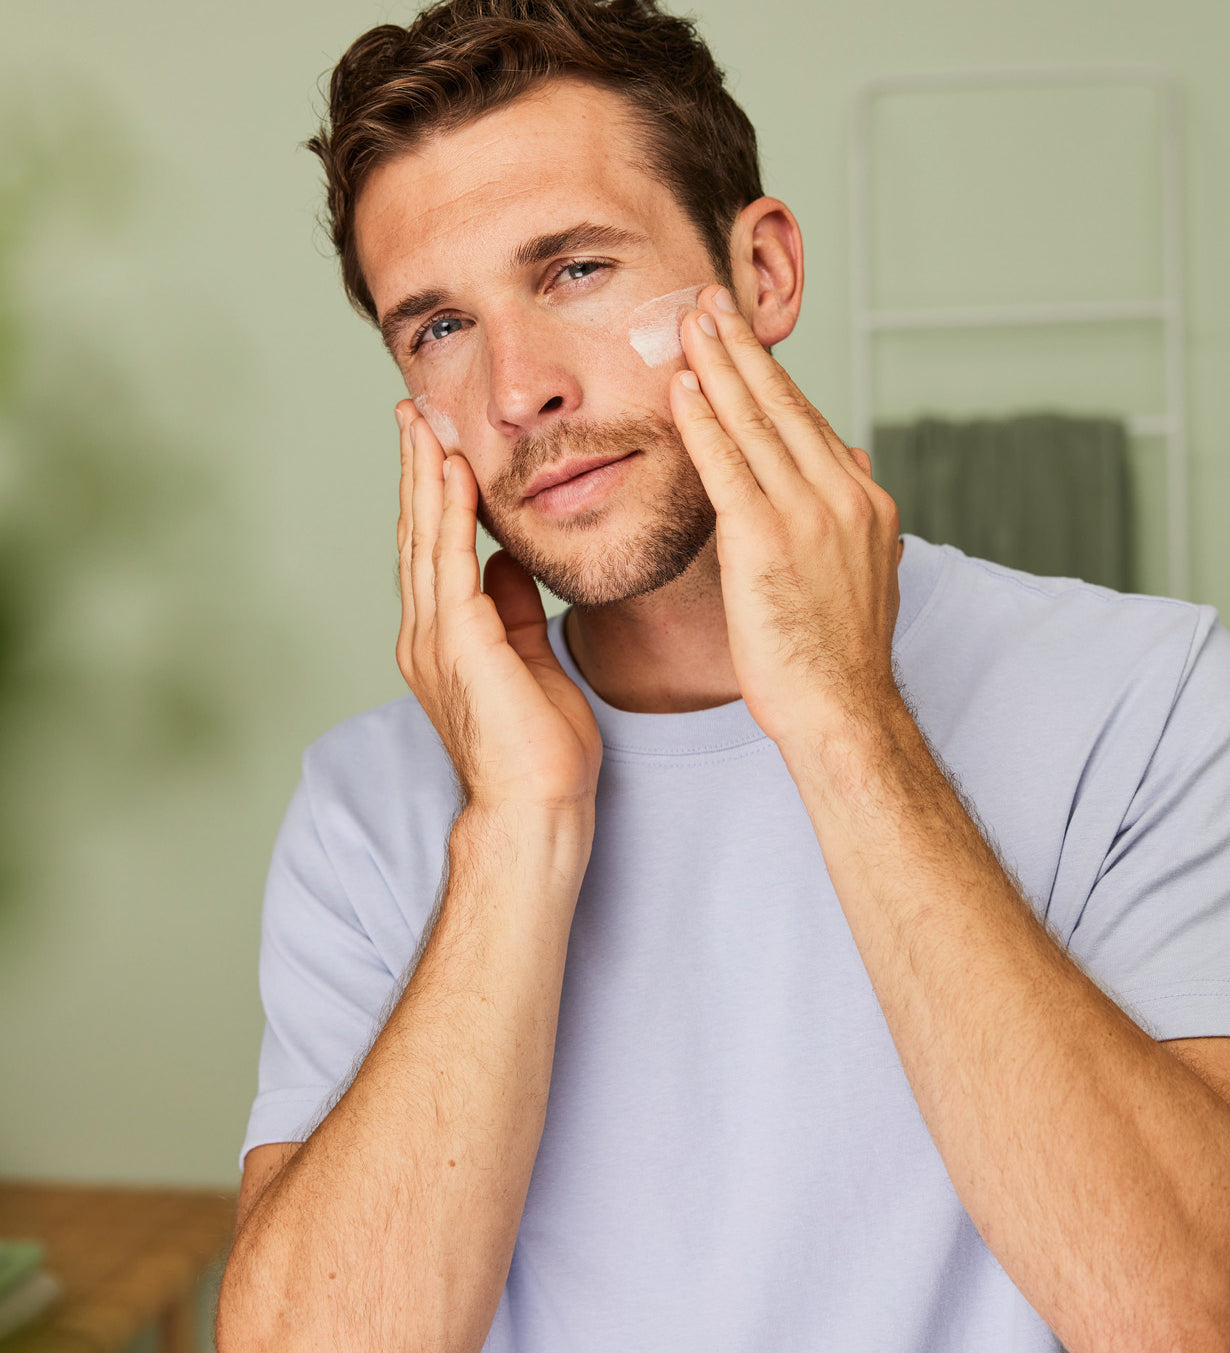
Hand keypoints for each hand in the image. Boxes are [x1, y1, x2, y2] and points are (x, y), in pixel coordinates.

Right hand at [394, 401, 602, 814]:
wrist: (536, 808)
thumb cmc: (539, 750)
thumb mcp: (529, 661)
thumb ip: (510, 610)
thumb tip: (504, 562)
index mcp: (444, 639)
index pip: (435, 550)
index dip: (433, 495)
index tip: (435, 445)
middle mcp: (427, 634)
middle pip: (419, 534)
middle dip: (416, 470)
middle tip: (411, 412)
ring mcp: (435, 638)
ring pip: (426, 539)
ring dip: (424, 477)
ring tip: (422, 423)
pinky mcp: (458, 643)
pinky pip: (450, 562)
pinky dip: (450, 514)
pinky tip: (452, 472)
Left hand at [669, 285, 903, 754]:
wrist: (844, 710)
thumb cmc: (840, 657)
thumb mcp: (864, 574)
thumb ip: (853, 514)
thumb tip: (853, 459)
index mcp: (864, 501)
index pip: (809, 424)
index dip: (770, 377)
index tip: (742, 340)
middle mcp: (843, 494)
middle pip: (784, 405)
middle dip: (743, 348)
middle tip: (709, 300)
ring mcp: (808, 514)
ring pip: (756, 422)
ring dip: (718, 366)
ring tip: (688, 322)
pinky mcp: (768, 540)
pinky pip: (728, 466)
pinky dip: (704, 422)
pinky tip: (682, 388)